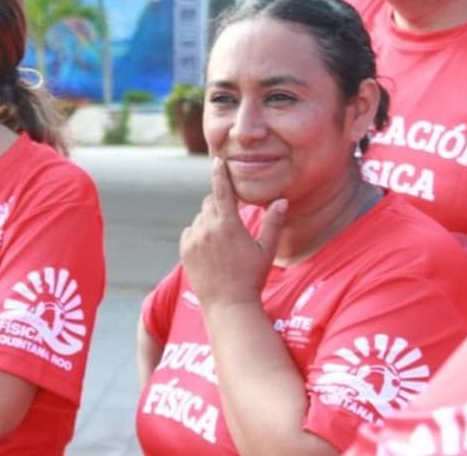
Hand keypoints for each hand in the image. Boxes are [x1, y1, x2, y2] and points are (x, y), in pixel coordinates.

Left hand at [179, 157, 286, 307]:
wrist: (227, 304)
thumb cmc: (251, 278)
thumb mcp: (266, 250)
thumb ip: (273, 223)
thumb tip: (282, 200)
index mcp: (229, 225)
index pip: (222, 190)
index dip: (220, 173)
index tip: (218, 161)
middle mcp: (208, 228)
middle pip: (211, 203)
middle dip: (220, 205)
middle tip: (232, 222)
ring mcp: (194, 239)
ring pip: (200, 218)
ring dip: (210, 221)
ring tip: (223, 243)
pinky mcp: (185, 250)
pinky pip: (190, 232)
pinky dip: (199, 234)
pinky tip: (211, 250)